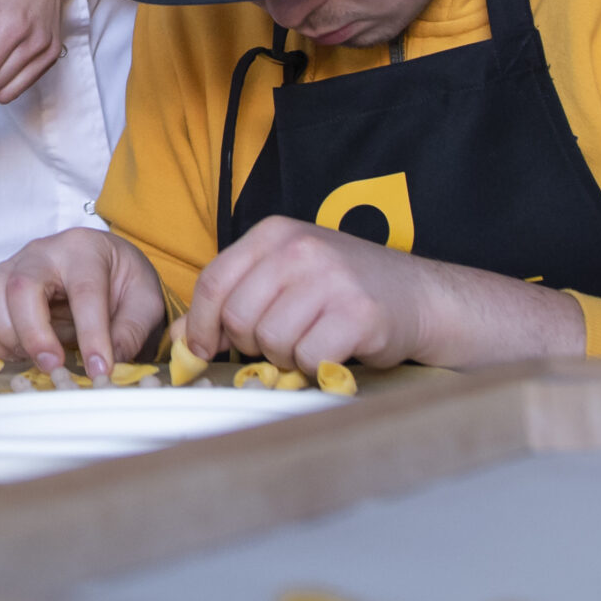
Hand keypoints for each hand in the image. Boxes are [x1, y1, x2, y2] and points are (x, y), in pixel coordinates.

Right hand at [0, 227, 165, 379]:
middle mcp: (43, 252)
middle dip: (34, 333)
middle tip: (55, 366)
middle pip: (22, 286)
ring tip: (36, 359)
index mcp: (85, 251)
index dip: (91, 333)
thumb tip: (111, 362)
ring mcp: (14, 265)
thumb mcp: (144, 301)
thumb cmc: (122, 280)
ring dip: (8, 335)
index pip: (85, 291)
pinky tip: (18, 353)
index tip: (100, 370)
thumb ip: (131, 331)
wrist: (104, 263)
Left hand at [182, 217, 583, 370]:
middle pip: (239, 316)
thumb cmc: (343, 291)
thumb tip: (180, 338)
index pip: (214, 280)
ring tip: (311, 341)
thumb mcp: (284, 278)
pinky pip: (308, 357)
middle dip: (250, 343)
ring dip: (286, 356)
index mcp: (274, 233)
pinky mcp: (357, 313)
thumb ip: (234, 300)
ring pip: (271, 341)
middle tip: (278, 343)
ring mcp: (330, 279)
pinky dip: (315, 366)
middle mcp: (300, 248)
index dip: (200, 323)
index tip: (201, 348)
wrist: (421, 297)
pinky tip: (333, 351)